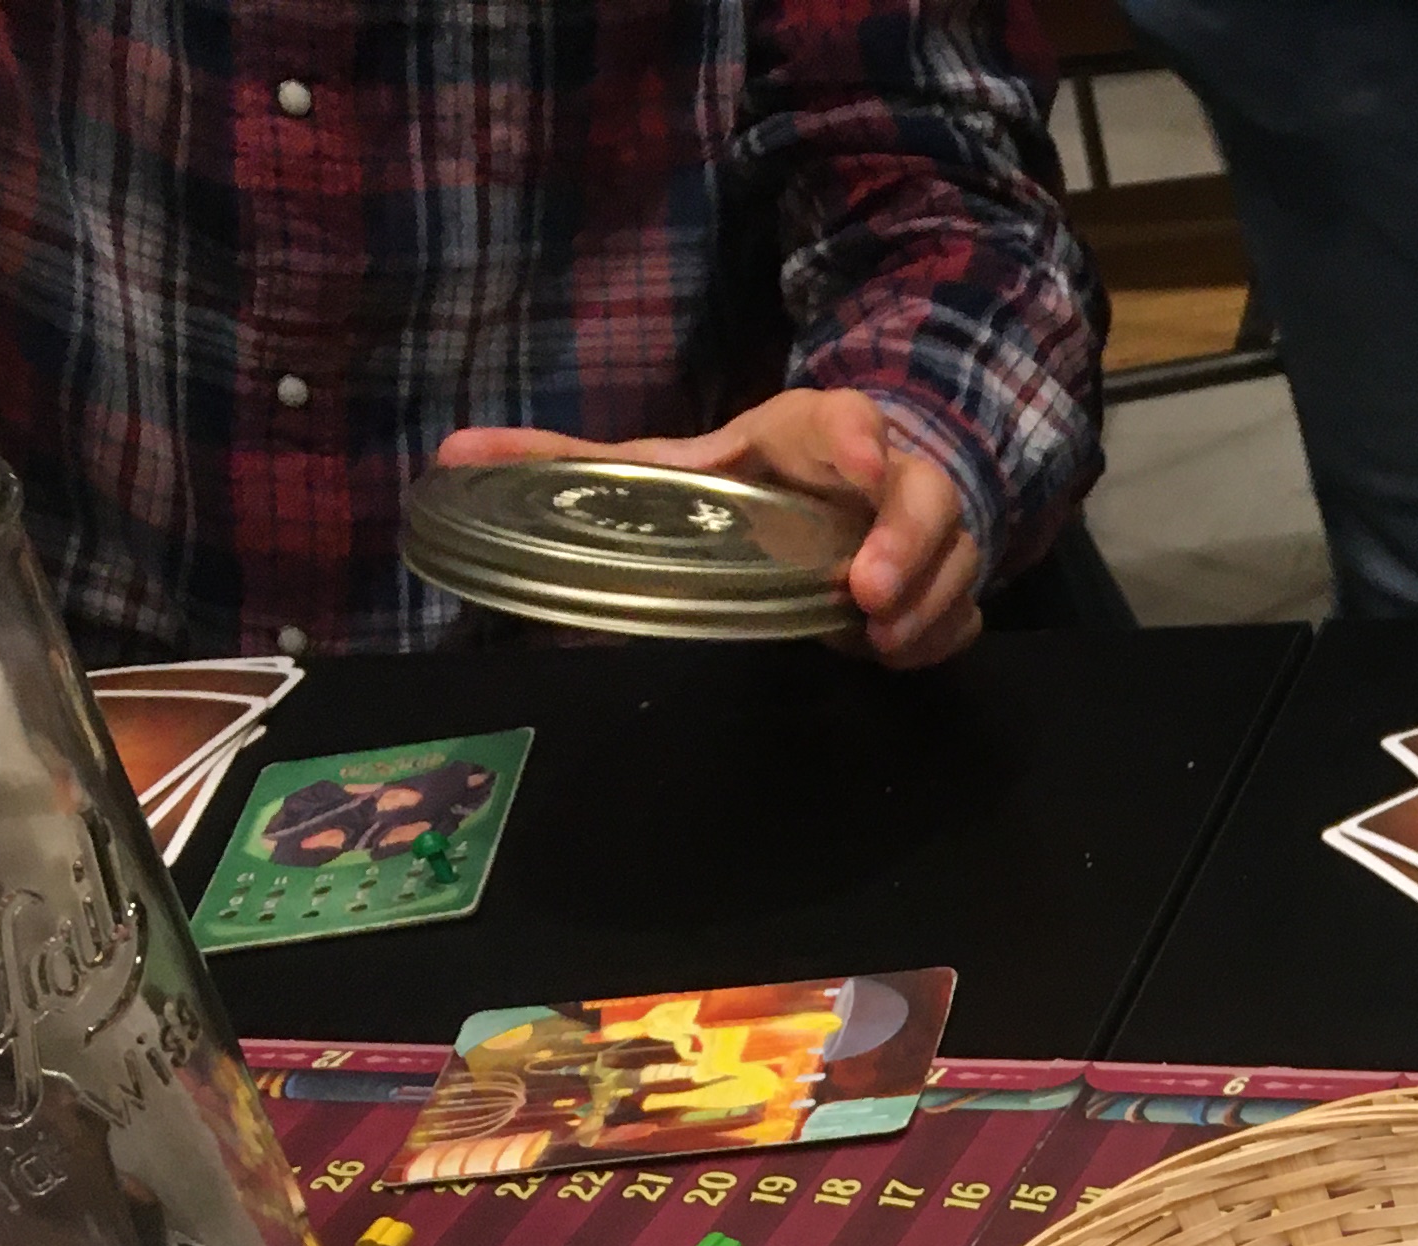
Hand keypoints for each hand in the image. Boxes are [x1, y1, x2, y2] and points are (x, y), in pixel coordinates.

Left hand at [437, 389, 984, 669]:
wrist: (860, 484)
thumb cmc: (757, 476)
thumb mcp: (672, 465)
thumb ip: (574, 463)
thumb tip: (453, 457)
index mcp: (810, 434)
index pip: (847, 419)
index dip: (858, 441)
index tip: (854, 473)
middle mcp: (884, 475)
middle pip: (925, 494)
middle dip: (908, 543)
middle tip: (865, 598)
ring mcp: (925, 532)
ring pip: (956, 558)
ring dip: (925, 603)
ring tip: (879, 643)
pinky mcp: (947, 581)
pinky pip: (963, 611)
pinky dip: (938, 634)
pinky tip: (893, 654)